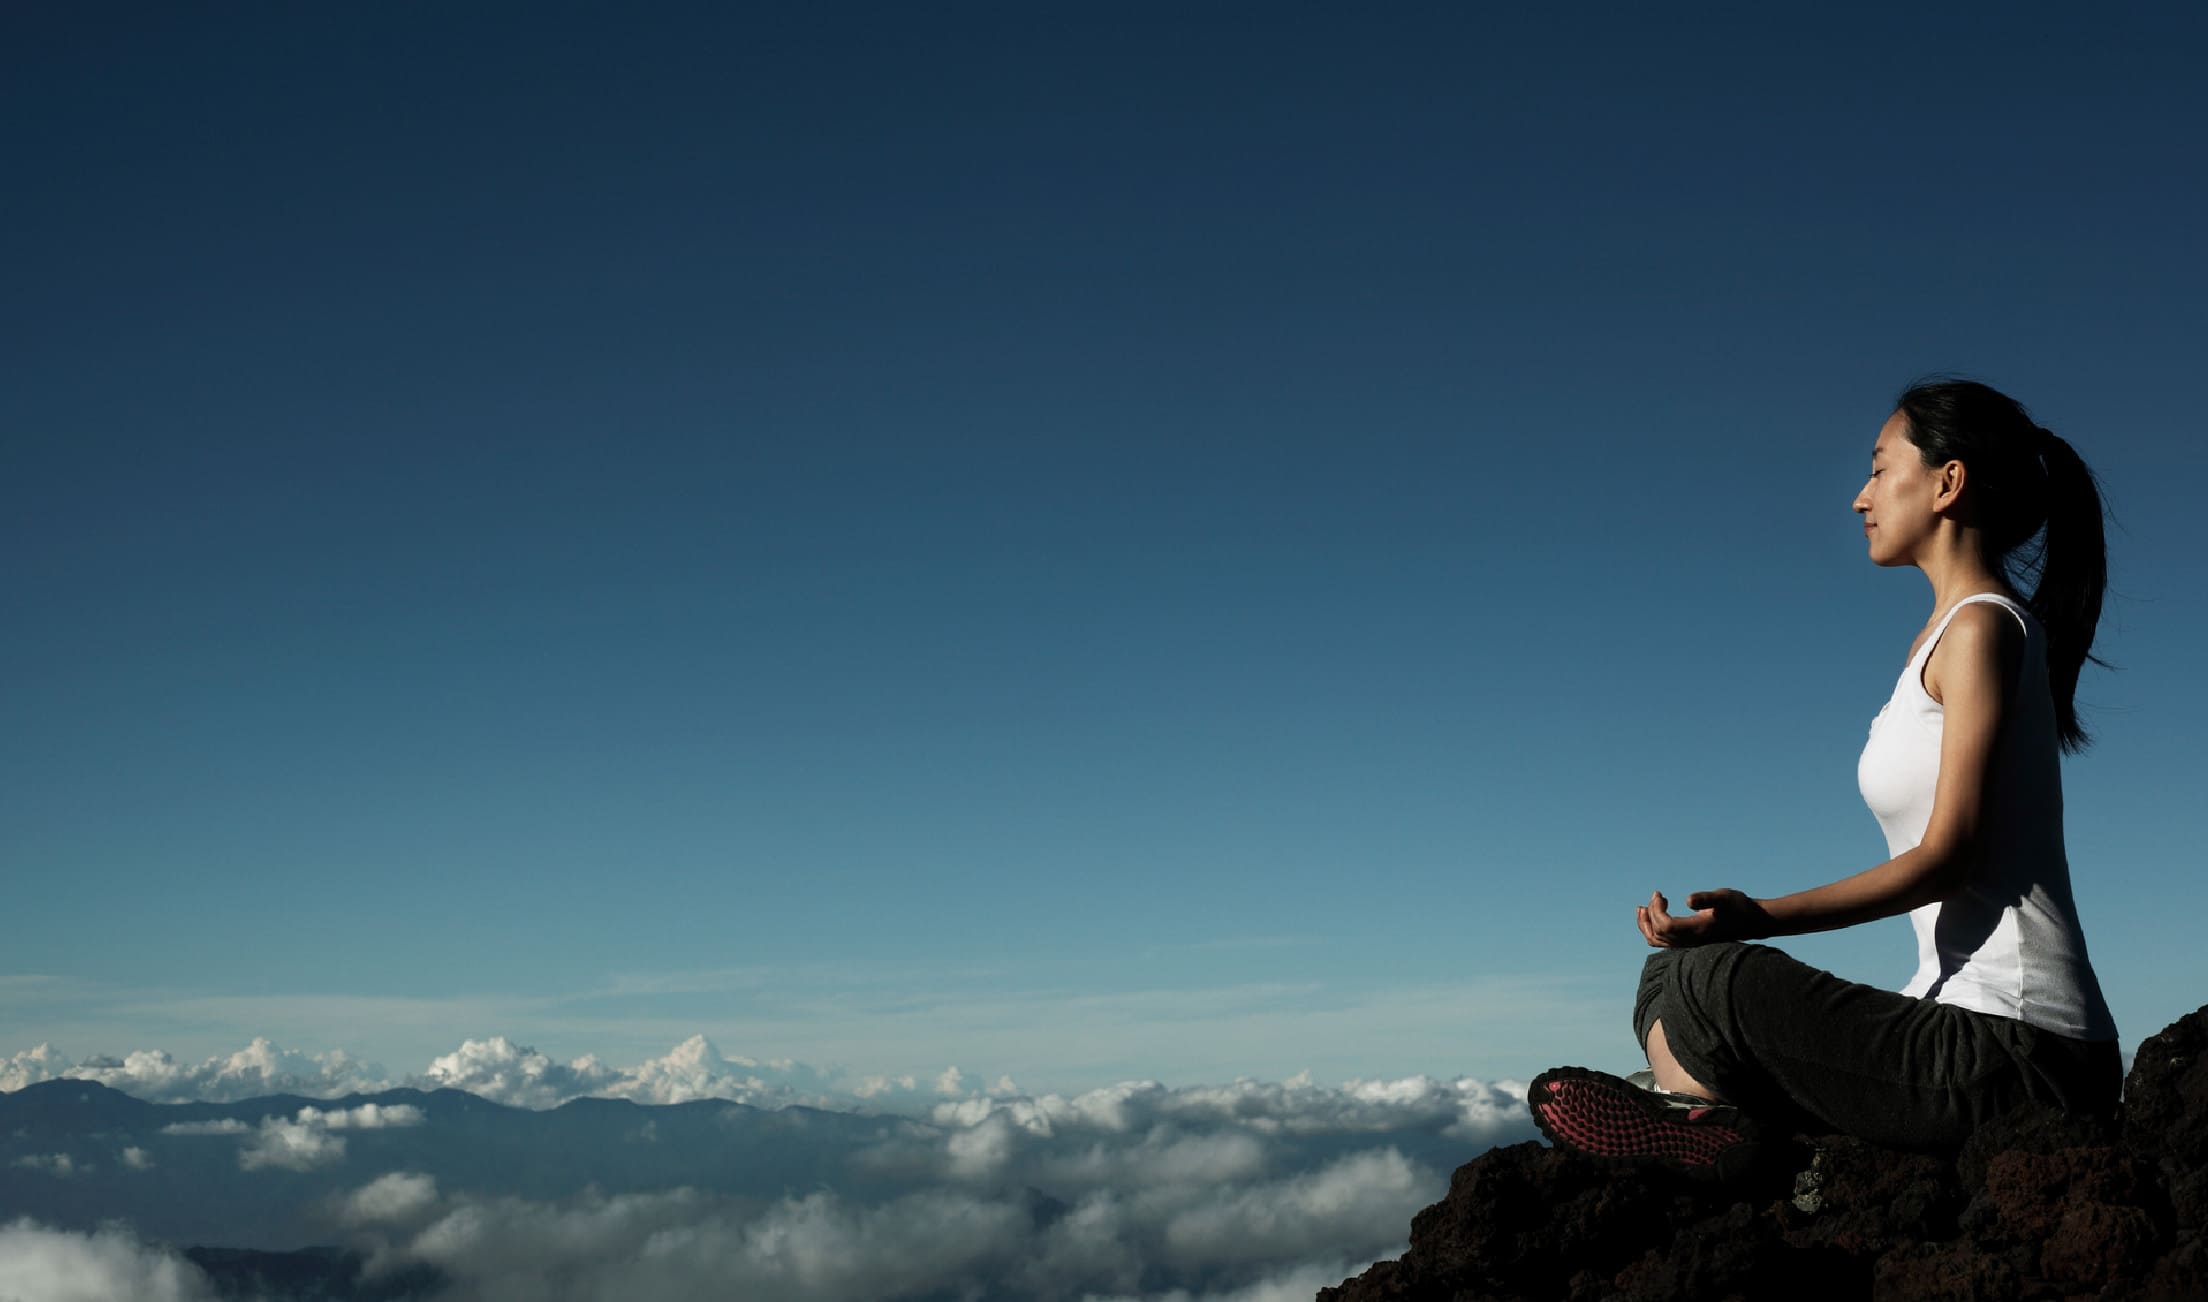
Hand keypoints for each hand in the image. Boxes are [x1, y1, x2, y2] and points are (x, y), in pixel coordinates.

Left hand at [1635, 889, 1771, 947]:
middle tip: (1656, 895)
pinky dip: (1654, 929)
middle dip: (1650, 913)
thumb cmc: (1738, 906)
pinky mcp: (1690, 942)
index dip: (1656, 909)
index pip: (1665, 925)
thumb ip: (1707, 899)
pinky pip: (1664, 941)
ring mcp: (1689, 944)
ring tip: (1641, 908)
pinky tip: (1654, 915)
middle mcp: (1690, 941)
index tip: (1659, 893)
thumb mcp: (1724, 897)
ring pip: (1657, 940)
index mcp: (1696, 930)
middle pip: (1658, 933)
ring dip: (1646, 924)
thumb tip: (1688, 900)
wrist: (1752, 921)